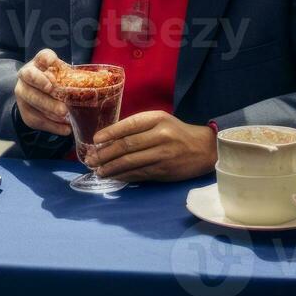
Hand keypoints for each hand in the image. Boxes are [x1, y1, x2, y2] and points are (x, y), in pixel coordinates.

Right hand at [14, 49, 70, 135]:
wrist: (38, 95)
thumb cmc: (55, 82)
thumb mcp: (63, 75)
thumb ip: (74, 75)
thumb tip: (103, 76)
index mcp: (39, 63)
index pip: (41, 57)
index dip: (47, 59)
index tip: (53, 63)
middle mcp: (26, 76)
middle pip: (32, 80)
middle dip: (46, 90)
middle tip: (61, 103)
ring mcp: (23, 94)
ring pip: (33, 102)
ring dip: (50, 110)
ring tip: (65, 117)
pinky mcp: (25, 112)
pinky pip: (37, 120)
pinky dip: (52, 125)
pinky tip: (65, 129)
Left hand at [90, 111, 217, 182]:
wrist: (204, 149)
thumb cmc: (176, 132)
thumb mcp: (159, 120)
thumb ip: (137, 127)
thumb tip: (109, 138)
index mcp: (156, 119)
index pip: (129, 125)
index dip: (110, 133)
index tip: (95, 140)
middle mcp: (160, 136)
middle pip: (127, 146)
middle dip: (105, 154)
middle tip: (91, 160)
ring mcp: (162, 155)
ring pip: (131, 163)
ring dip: (111, 168)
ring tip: (98, 170)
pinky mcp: (164, 171)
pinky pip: (139, 174)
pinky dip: (124, 176)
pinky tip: (113, 176)